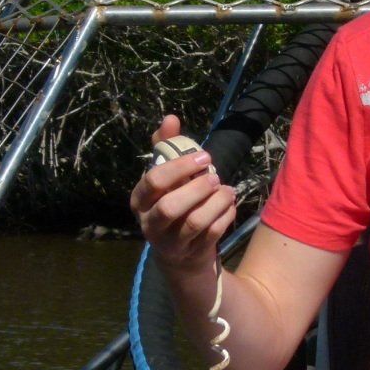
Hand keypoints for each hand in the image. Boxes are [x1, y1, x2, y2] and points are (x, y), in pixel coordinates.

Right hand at [129, 115, 235, 271]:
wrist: (180, 251)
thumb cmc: (172, 202)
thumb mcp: (166, 177)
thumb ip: (166, 147)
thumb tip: (170, 118)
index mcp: (139, 200)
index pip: (153, 180)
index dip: (180, 166)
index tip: (204, 157)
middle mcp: (150, 223)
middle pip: (170, 206)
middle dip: (198, 188)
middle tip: (215, 176)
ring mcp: (171, 242)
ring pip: (194, 222)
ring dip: (216, 202)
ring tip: (227, 190)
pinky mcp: (192, 252)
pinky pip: (212, 233)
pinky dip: (226, 216)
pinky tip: (230, 204)